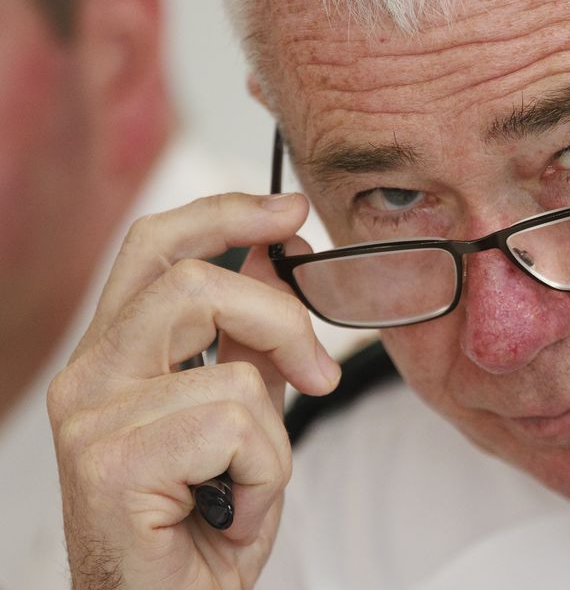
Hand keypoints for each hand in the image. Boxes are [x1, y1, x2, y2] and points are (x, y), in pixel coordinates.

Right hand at [47, 193, 338, 589]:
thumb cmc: (203, 519)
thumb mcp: (241, 413)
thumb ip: (251, 340)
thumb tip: (277, 261)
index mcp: (115, 352)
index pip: (157, 246)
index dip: (226, 213)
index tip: (289, 211)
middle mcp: (90, 375)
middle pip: (194, 282)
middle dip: (283, 319)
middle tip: (319, 371)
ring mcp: (93, 419)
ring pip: (233, 371)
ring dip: (273, 434)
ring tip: (253, 478)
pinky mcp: (110, 464)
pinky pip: (236, 429)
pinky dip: (266, 475)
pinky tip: (236, 510)